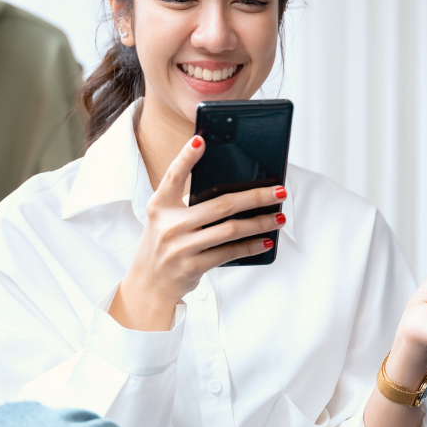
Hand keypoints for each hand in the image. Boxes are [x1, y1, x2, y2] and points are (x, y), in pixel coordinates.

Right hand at [110, 135, 287, 330]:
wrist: (148, 286)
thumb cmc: (162, 246)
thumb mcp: (163, 220)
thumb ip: (185, 203)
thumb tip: (230, 189)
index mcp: (160, 206)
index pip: (173, 176)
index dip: (185, 157)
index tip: (201, 140)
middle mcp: (169, 225)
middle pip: (220, 205)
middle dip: (255, 196)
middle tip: (278, 191)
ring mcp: (181, 247)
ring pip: (230, 230)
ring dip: (259, 223)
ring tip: (278, 217)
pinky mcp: (193, 266)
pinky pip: (229, 253)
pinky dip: (250, 246)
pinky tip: (265, 240)